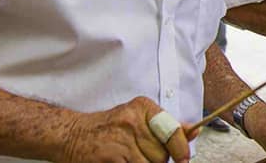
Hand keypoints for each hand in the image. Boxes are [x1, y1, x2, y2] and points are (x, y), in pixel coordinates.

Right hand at [60, 96, 196, 162]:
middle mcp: (132, 121)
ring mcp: (120, 141)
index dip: (181, 148)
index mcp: (143, 108)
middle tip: (143, 155)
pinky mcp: (110, 159)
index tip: (184, 159)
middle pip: (162, 154)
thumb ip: (166, 125)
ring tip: (133, 158)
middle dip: (158, 161)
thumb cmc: (109, 128)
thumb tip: (194, 131)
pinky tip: (123, 161)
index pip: (172, 131)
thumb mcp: (138, 118)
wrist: (71, 135)